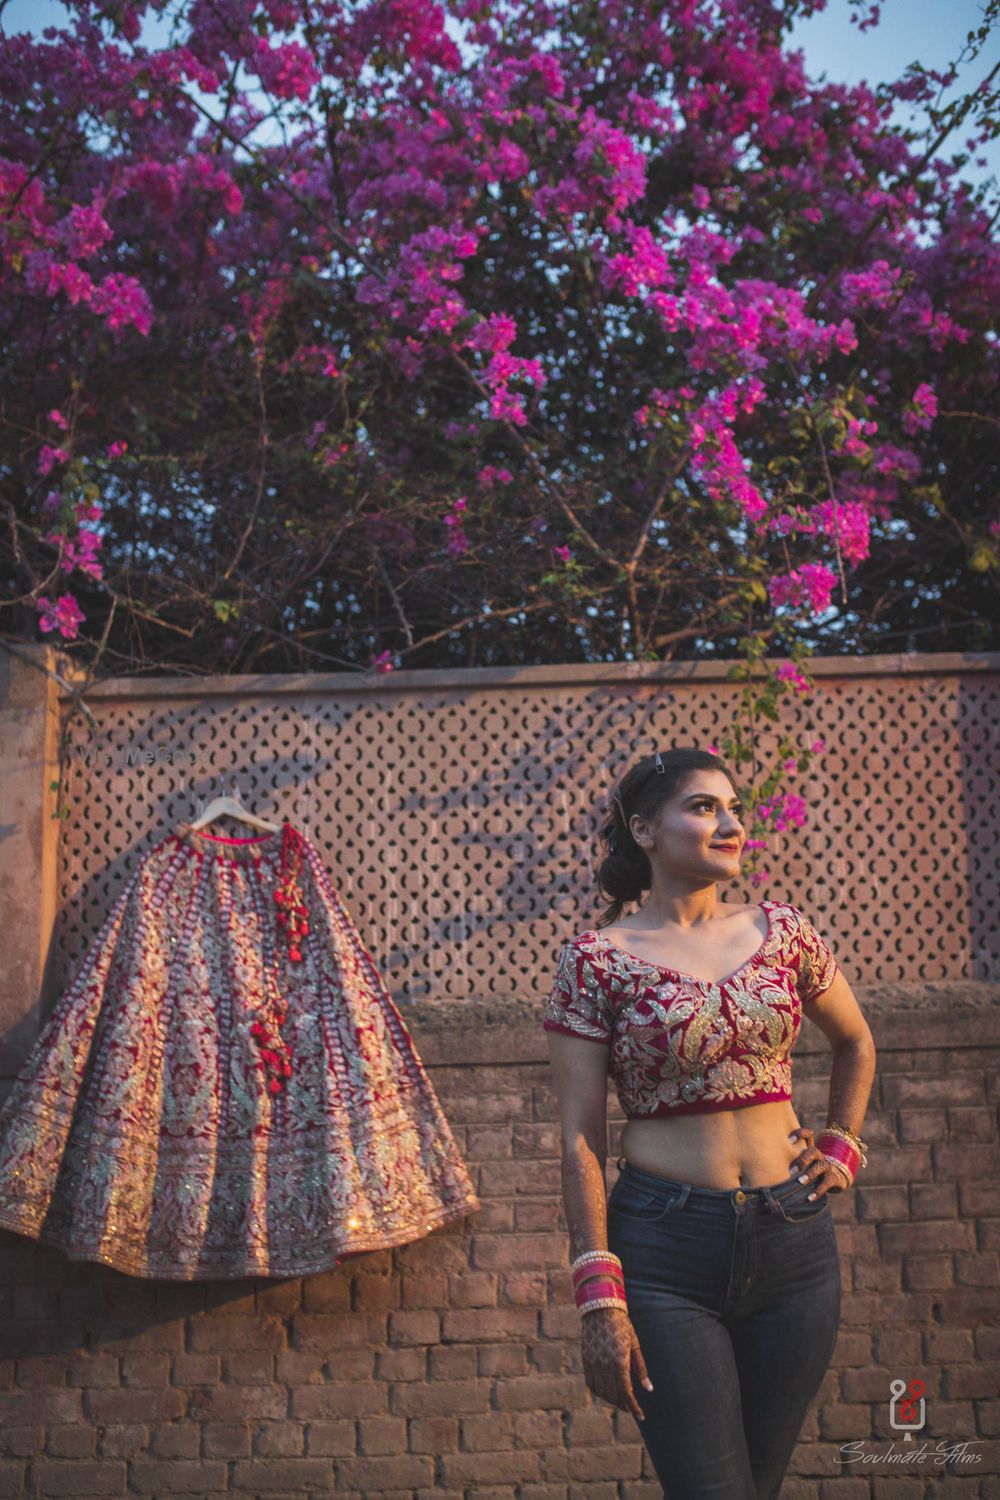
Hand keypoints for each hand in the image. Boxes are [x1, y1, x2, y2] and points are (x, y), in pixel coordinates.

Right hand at [580, 1305, 652, 1420]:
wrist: (601, 1309)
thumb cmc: (622, 1326)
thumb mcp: (635, 1345)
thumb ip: (641, 1368)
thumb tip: (648, 1389)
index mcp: (619, 1363)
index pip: (626, 1393)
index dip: (634, 1406)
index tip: (641, 1415)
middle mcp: (604, 1366)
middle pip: (614, 1396)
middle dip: (624, 1405)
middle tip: (632, 1408)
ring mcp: (593, 1364)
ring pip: (602, 1392)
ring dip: (612, 1400)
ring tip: (621, 1400)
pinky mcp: (586, 1360)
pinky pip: (591, 1384)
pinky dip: (599, 1391)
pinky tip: (607, 1391)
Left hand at [788, 1126, 851, 1199]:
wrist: (836, 1177)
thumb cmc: (812, 1169)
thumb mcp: (804, 1163)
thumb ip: (790, 1160)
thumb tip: (768, 1165)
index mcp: (810, 1150)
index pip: (808, 1136)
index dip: (800, 1134)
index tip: (789, 1140)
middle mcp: (819, 1156)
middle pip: (813, 1152)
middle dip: (802, 1160)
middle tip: (791, 1171)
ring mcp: (827, 1166)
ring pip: (820, 1166)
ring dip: (810, 1174)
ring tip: (800, 1181)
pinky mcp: (833, 1178)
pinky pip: (826, 1184)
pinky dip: (818, 1191)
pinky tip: (809, 1198)